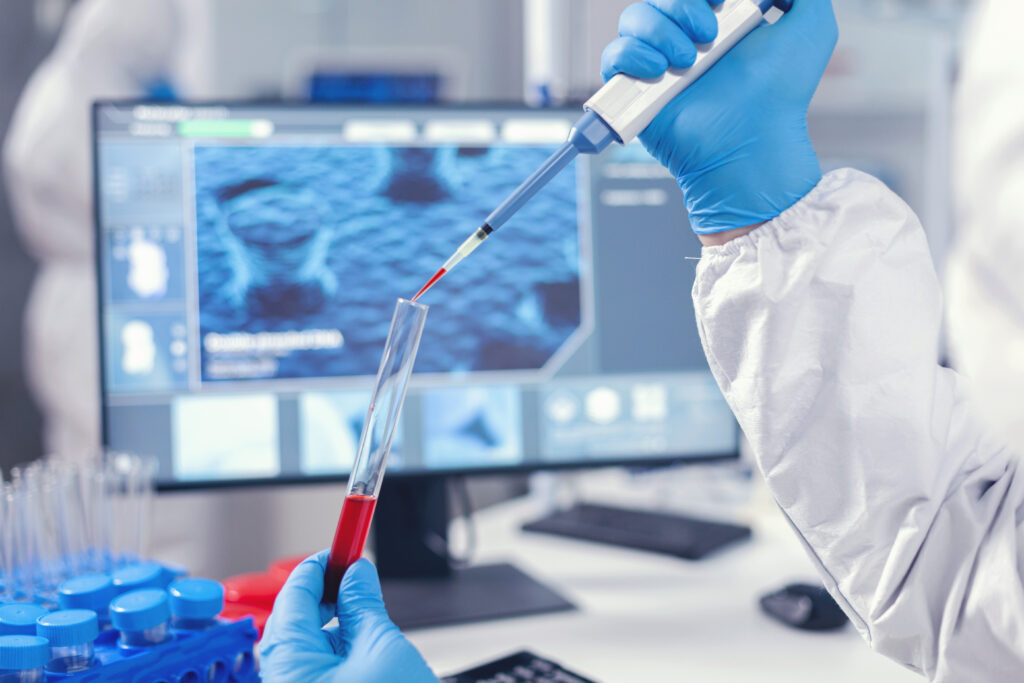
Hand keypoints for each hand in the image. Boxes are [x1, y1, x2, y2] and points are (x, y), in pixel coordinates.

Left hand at [259, 551, 437, 682]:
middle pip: (295, 623)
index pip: (295, 596)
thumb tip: (356, 575)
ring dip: (338, 631)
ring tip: (375, 629)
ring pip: (308, 651)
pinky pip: (317, 675)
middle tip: (361, 581)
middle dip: (329, 599)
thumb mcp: (384, 650)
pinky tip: (369, 658)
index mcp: (287, 666)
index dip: (322, 565)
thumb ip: (364, 606)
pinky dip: (340, 659)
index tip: (345, 547)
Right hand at [601, 0, 836, 232]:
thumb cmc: (781, 93)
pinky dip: (631, 54)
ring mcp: (658, 67)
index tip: (720, 1)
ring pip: (634, 19)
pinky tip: (659, 71)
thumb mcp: (811, 28)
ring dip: (659, 30)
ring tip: (688, 61)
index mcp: (719, 25)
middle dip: (681, 5)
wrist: (751, 139)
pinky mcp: (635, 93)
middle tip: (709, 35)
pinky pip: (613, 55)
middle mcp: (685, 43)